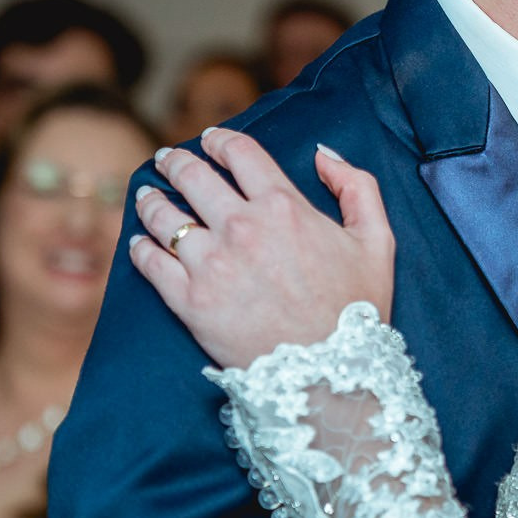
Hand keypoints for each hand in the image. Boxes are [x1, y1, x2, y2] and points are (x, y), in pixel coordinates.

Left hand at [130, 128, 394, 369]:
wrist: (328, 377)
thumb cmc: (356, 311)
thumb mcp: (377, 241)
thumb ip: (357, 186)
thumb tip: (322, 154)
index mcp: (284, 206)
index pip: (239, 153)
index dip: (220, 139)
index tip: (209, 140)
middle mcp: (241, 227)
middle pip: (192, 176)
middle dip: (176, 161)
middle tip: (168, 160)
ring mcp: (211, 264)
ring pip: (164, 216)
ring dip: (151, 199)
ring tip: (147, 196)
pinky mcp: (189, 301)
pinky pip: (151, 262)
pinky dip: (141, 247)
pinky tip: (140, 242)